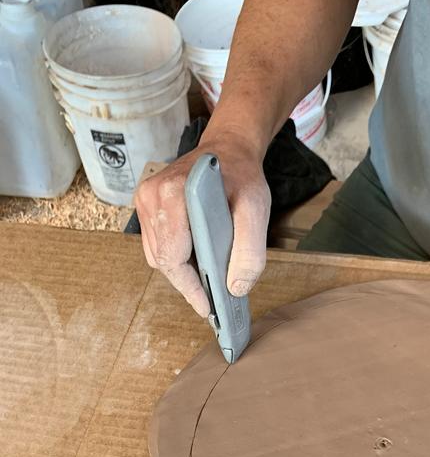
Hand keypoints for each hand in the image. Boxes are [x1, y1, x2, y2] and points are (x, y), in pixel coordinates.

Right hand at [134, 128, 270, 316]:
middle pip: (163, 259)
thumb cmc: (241, 176)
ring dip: (181, 271)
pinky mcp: (146, 204)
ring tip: (205, 281)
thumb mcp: (257, 210)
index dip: (189, 287)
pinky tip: (197, 261)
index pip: (172, 256)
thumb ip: (250, 251)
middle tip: (210, 300)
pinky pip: (157, 243)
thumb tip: (236, 288)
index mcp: (172, 194)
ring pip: (157, 254)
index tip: (206, 308)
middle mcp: (151, 196)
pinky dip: (176, 257)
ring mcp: (144, 199)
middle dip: (187, 283)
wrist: (227, 148)